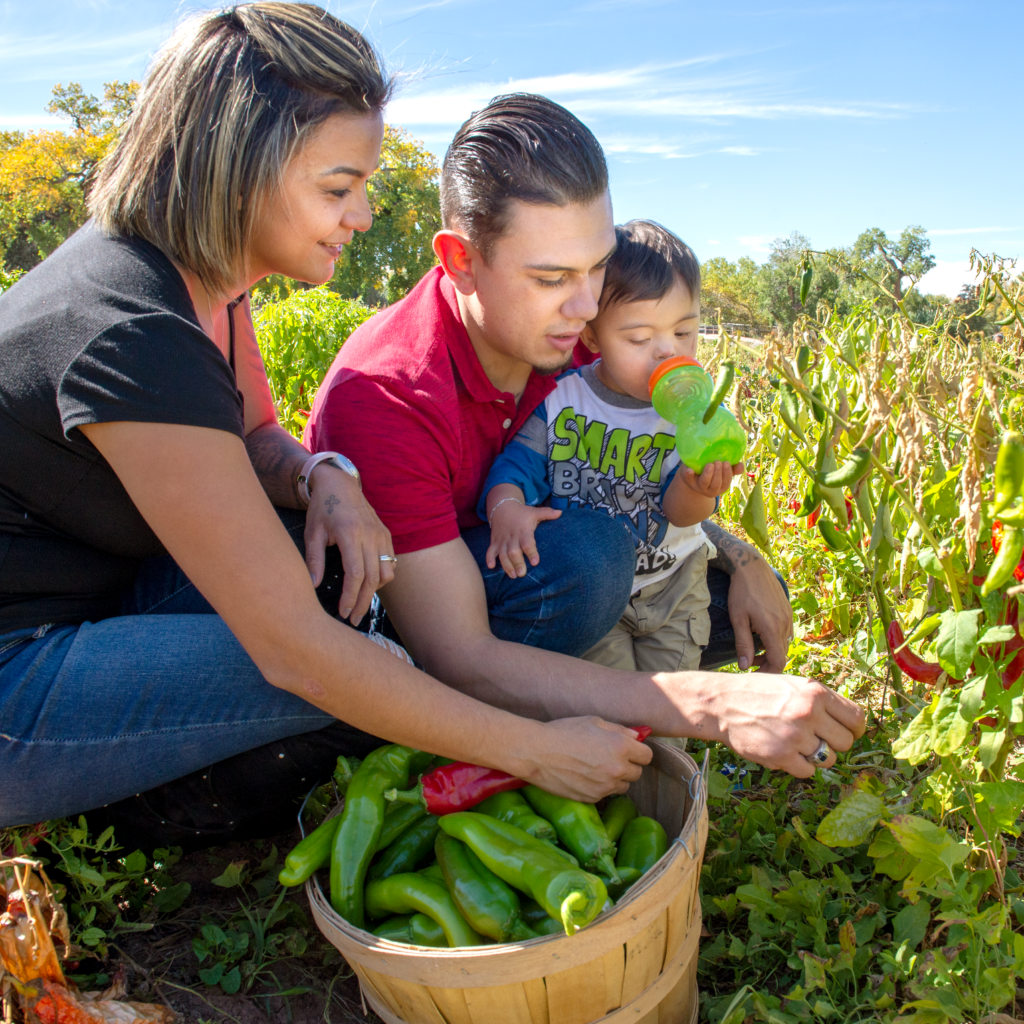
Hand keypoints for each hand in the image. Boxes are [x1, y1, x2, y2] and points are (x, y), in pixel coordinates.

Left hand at [304, 464, 393, 624]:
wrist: (340, 484)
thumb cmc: (322, 508)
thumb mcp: (312, 533)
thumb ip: (314, 560)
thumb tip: (313, 585)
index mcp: (349, 532)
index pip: (355, 573)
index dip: (350, 596)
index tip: (342, 612)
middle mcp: (369, 534)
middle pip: (372, 578)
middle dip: (362, 602)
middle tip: (352, 619)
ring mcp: (381, 534)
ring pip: (386, 572)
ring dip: (374, 591)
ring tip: (359, 602)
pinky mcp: (386, 535)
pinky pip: (390, 563)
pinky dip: (381, 578)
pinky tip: (368, 584)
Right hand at [485, 500, 561, 577]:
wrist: (502, 506)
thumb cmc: (521, 513)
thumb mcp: (534, 512)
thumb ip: (547, 513)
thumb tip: (560, 512)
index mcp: (523, 530)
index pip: (527, 543)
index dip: (531, 552)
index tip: (535, 562)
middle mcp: (512, 536)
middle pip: (513, 551)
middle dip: (517, 563)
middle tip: (522, 574)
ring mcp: (502, 540)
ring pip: (502, 554)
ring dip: (506, 565)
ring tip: (513, 575)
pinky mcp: (494, 542)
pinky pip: (490, 551)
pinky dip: (489, 558)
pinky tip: (491, 567)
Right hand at [512, 717, 652, 800]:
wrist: (537, 752)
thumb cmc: (564, 731)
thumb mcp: (593, 722)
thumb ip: (619, 730)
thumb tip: (637, 737)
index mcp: (621, 746)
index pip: (647, 756)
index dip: (638, 752)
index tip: (629, 750)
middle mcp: (617, 768)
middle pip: (637, 773)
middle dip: (628, 765)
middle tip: (610, 758)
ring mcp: (605, 786)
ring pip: (623, 786)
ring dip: (616, 779)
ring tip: (597, 768)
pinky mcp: (593, 798)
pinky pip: (606, 794)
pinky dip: (600, 787)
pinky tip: (585, 776)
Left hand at [680, 460, 741, 498]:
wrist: (694, 473)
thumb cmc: (712, 471)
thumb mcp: (722, 472)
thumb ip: (732, 469)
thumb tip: (741, 465)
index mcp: (720, 487)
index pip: (725, 483)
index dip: (727, 474)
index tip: (727, 463)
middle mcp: (709, 490)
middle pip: (715, 484)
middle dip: (718, 473)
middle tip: (718, 462)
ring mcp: (698, 486)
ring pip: (704, 483)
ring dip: (707, 474)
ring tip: (710, 464)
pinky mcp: (688, 479)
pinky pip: (688, 478)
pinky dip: (689, 474)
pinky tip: (690, 470)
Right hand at [701, 674, 864, 778]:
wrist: (722, 703)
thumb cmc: (760, 693)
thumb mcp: (793, 685)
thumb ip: (822, 702)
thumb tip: (852, 725)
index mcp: (815, 692)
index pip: (856, 718)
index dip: (854, 730)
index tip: (844, 733)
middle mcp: (808, 713)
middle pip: (845, 743)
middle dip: (833, 744)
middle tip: (815, 739)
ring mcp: (794, 735)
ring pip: (828, 760)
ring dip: (815, 756)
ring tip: (796, 744)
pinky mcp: (780, 756)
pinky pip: (808, 772)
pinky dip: (799, 766)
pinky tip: (785, 752)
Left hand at [727, 541, 793, 671]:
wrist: (752, 566)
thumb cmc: (741, 592)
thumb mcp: (738, 619)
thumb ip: (743, 644)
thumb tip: (744, 666)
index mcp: (773, 629)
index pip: (778, 662)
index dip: (767, 672)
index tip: (753, 673)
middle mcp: (785, 625)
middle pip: (782, 655)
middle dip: (767, 663)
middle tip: (748, 661)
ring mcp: (788, 617)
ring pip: (784, 644)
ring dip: (771, 651)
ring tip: (752, 648)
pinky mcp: (788, 610)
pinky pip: (786, 632)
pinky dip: (775, 639)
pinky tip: (760, 633)